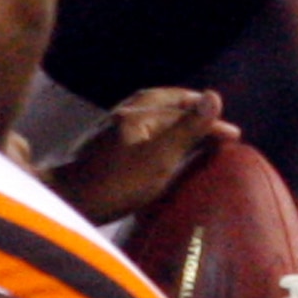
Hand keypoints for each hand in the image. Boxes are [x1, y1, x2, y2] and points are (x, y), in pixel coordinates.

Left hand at [44, 87, 237, 223]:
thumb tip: (214, 97)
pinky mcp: (102, 145)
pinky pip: (140, 128)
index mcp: (139, 112)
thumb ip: (187, 129)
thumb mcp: (158, 158)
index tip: (233, 133)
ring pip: (150, 114)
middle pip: (165, 103)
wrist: (64, 201)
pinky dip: (158, 131)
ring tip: (192, 128)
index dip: (209, 119)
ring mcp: (110, 128)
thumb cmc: (114, 183)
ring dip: (174, 119)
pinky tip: (158, 145)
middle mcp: (124, 113)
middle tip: (214, 122)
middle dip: (192, 110)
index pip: (183, 107)